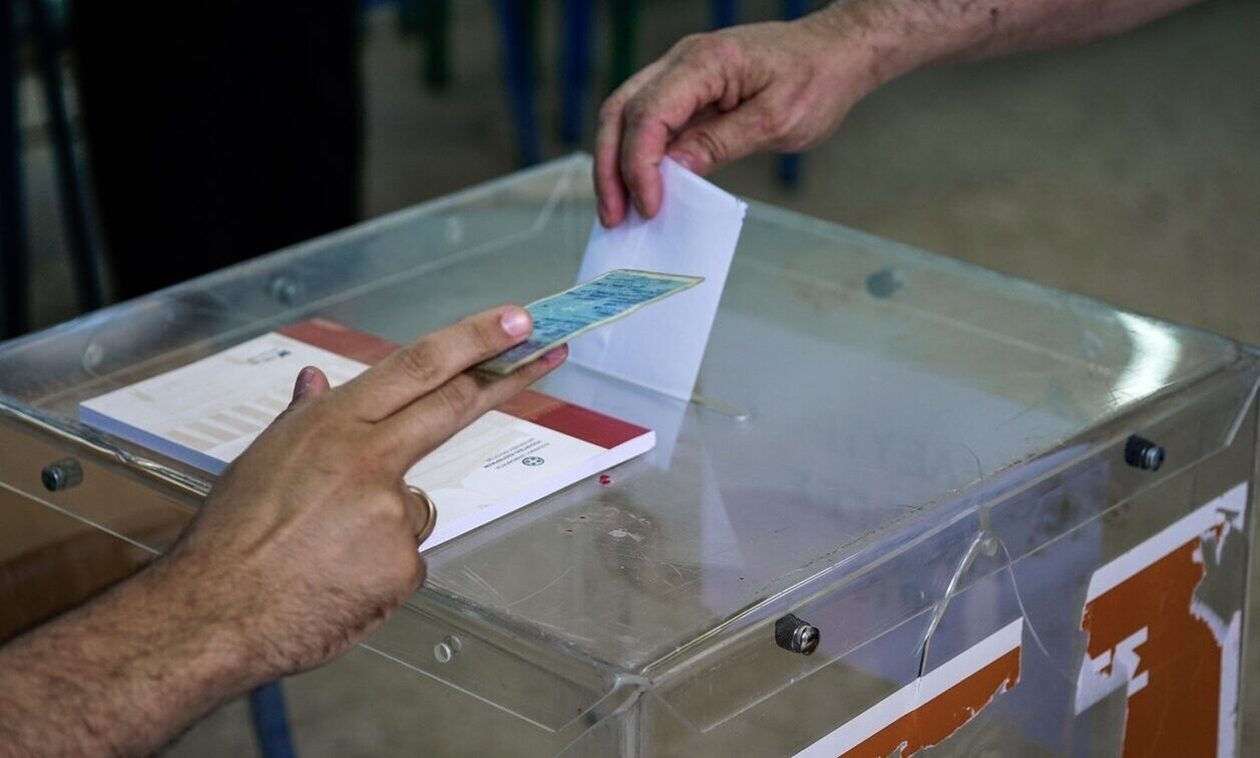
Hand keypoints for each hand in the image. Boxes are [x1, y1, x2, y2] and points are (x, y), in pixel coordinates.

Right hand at [158, 305, 565, 680]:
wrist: (211, 617)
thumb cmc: (229, 539)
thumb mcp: (262, 460)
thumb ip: (304, 419)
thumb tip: (315, 381)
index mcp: (332, 424)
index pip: (418, 365)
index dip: (474, 338)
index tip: (518, 320)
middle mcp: (369, 458)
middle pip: (454, 405)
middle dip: (508, 377)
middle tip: (547, 354)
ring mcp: (392, 511)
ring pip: (415, 505)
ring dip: (382, 524)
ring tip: (323, 552)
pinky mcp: (404, 563)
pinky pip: (406, 558)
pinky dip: (379, 569)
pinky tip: (337, 581)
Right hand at [595, 17, 878, 226]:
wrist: (837, 51)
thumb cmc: (817, 79)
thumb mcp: (776, 121)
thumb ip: (721, 143)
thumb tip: (673, 171)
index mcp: (705, 62)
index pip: (649, 114)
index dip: (639, 164)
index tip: (648, 206)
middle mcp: (682, 61)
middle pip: (621, 111)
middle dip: (610, 168)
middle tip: (613, 217)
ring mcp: (681, 73)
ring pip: (625, 115)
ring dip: (616, 163)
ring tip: (619, 210)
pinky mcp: (687, 89)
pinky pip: (648, 120)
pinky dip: (637, 155)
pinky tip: (641, 188)